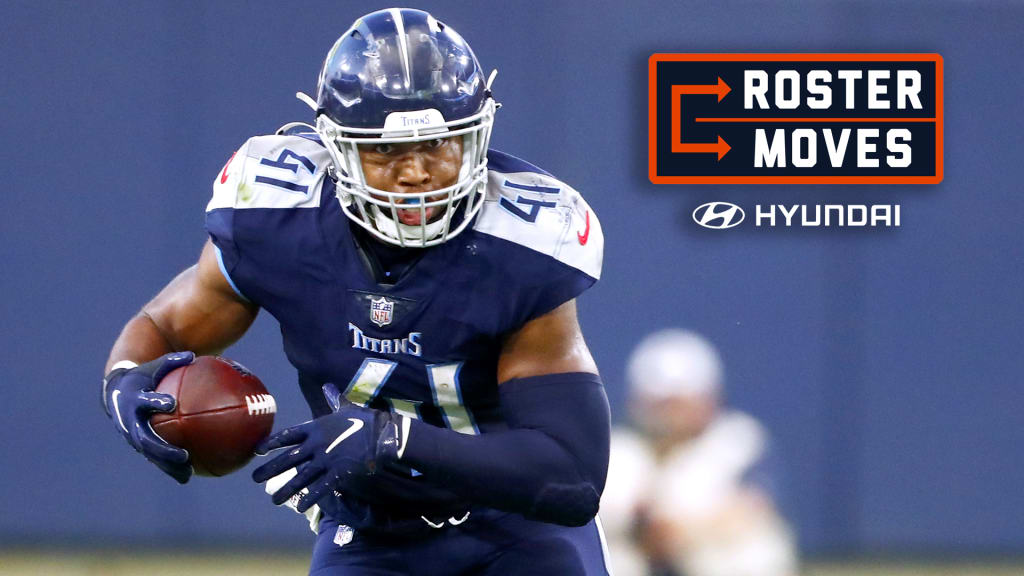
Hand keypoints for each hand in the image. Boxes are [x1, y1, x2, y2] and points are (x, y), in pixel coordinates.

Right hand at [102, 352, 194, 483]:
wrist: (116, 393)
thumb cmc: (143, 377)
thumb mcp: (154, 368)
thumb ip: (172, 361)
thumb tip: (192, 355)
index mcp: (134, 399)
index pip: (145, 401)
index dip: (155, 402)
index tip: (170, 403)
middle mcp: (131, 421)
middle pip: (146, 438)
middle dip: (163, 448)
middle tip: (184, 455)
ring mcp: (133, 435)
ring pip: (150, 454)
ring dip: (168, 466)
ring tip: (188, 475)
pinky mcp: (138, 444)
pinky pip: (154, 458)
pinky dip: (169, 467)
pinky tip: (187, 476)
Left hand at [252, 383, 404, 512]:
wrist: (383, 434)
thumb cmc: (365, 419)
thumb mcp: (346, 407)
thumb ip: (334, 400)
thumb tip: (328, 387)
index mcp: (316, 427)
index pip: (288, 436)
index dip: (272, 443)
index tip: (258, 450)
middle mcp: (317, 444)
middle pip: (288, 458)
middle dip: (271, 469)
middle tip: (255, 478)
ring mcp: (326, 459)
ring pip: (301, 477)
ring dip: (286, 488)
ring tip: (274, 499)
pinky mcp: (338, 472)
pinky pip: (321, 487)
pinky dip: (310, 497)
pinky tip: (301, 506)